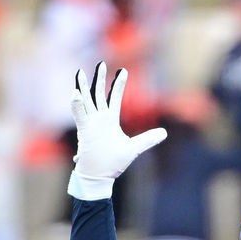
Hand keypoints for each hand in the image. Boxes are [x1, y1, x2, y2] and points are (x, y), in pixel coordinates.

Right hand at [68, 62, 167, 200]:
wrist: (101, 176)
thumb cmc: (114, 163)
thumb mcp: (134, 148)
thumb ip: (148, 139)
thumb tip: (164, 133)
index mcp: (110, 120)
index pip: (114, 97)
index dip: (118, 84)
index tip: (123, 70)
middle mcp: (99, 118)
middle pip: (98, 94)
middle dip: (99, 79)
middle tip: (100, 63)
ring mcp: (91, 123)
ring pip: (86, 101)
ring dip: (83, 87)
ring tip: (80, 73)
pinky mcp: (85, 131)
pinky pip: (80, 115)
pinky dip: (77, 105)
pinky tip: (76, 93)